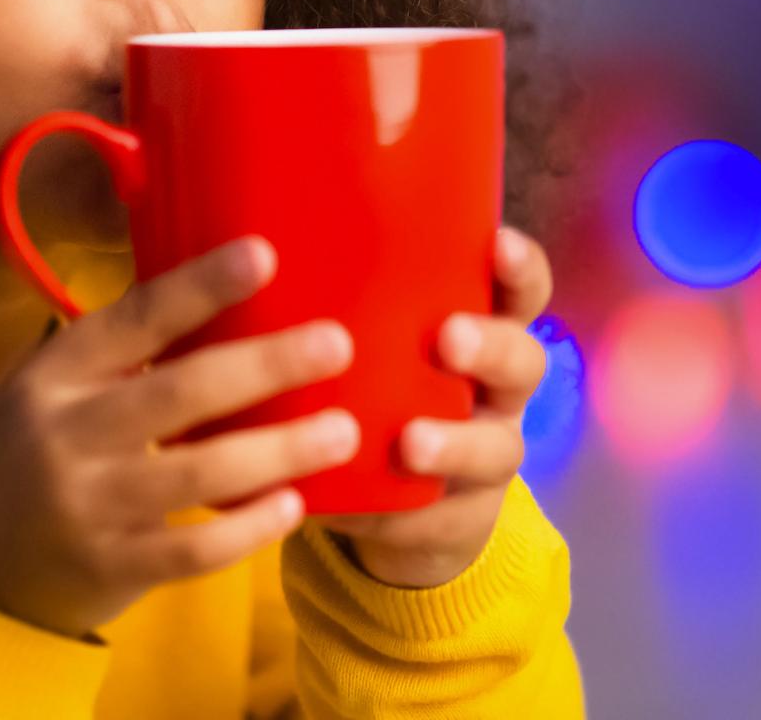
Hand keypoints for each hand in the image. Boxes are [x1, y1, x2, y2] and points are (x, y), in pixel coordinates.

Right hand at [0, 236, 360, 638]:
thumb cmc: (26, 460)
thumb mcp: (44, 391)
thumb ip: (115, 354)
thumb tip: (216, 289)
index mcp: (54, 375)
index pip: (134, 318)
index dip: (200, 286)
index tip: (264, 255)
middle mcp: (66, 435)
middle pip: (181, 392)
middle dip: (267, 365)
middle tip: (336, 344)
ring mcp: (87, 506)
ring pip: (198, 473)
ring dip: (279, 450)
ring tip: (342, 431)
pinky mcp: (109, 568)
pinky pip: (193, 551)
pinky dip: (247, 529)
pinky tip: (293, 506)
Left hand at [312, 226, 553, 588]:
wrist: (396, 508)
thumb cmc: (372, 390)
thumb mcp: (369, 342)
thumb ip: (338, 304)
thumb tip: (238, 242)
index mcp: (480, 330)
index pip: (520, 289)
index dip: (519, 267)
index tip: (495, 244)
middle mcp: (498, 391)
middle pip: (523, 361)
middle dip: (491, 346)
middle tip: (447, 338)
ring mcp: (487, 456)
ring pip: (498, 447)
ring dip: (456, 442)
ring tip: (410, 443)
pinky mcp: (460, 518)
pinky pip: (445, 518)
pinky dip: (406, 516)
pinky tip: (365, 512)